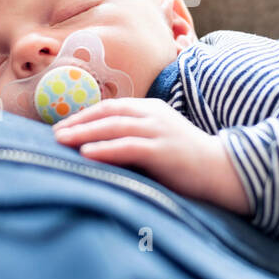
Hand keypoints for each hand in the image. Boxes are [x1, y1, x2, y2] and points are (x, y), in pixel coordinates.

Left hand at [52, 98, 250, 214]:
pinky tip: (86, 153)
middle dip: (78, 122)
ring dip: (84, 133)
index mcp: (151, 109)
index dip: (85, 115)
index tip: (64, 125)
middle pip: (107, 114)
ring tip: (61, 141)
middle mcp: (152, 114)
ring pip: (113, 127)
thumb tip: (102, 145)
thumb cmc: (189, 160)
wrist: (224, 170)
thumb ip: (136, 136)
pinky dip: (105, 148)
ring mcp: (158, 131)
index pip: (111, 107)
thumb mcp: (160, 139)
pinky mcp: (163, 151)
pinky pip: (128, 147)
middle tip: (54, 133)